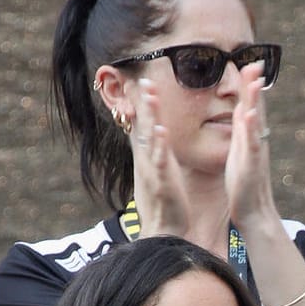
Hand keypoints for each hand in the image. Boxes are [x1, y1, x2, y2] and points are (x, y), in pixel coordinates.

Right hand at [130, 79, 197, 242]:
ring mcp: (153, 169)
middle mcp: (148, 159)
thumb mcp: (157, 169)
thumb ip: (154, 150)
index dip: (141, 103)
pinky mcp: (162, 182)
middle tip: (142, 78)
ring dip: (150, 116)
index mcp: (151, 154)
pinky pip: (160, 161)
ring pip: (150, 138)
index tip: (139, 80)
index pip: (143, 124)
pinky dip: (159, 146)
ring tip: (150, 96)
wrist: (165, 227)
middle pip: (144, 125)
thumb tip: (150, 133)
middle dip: (143, 101)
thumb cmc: (164, 197)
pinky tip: (161, 131)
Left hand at [224, 61, 278, 231]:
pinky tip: (250, 114)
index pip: (249, 104)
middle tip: (255, 61)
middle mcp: (255, 139)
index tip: (249, 62)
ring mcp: (255, 150)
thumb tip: (244, 109)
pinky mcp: (251, 163)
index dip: (249, 84)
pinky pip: (252, 142)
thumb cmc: (244, 181)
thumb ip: (243, 129)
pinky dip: (251, 128)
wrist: (253, 209)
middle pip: (255, 106)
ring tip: (255, 81)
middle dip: (254, 84)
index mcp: (248, 135)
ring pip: (256, 121)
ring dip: (256, 100)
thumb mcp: (241, 149)